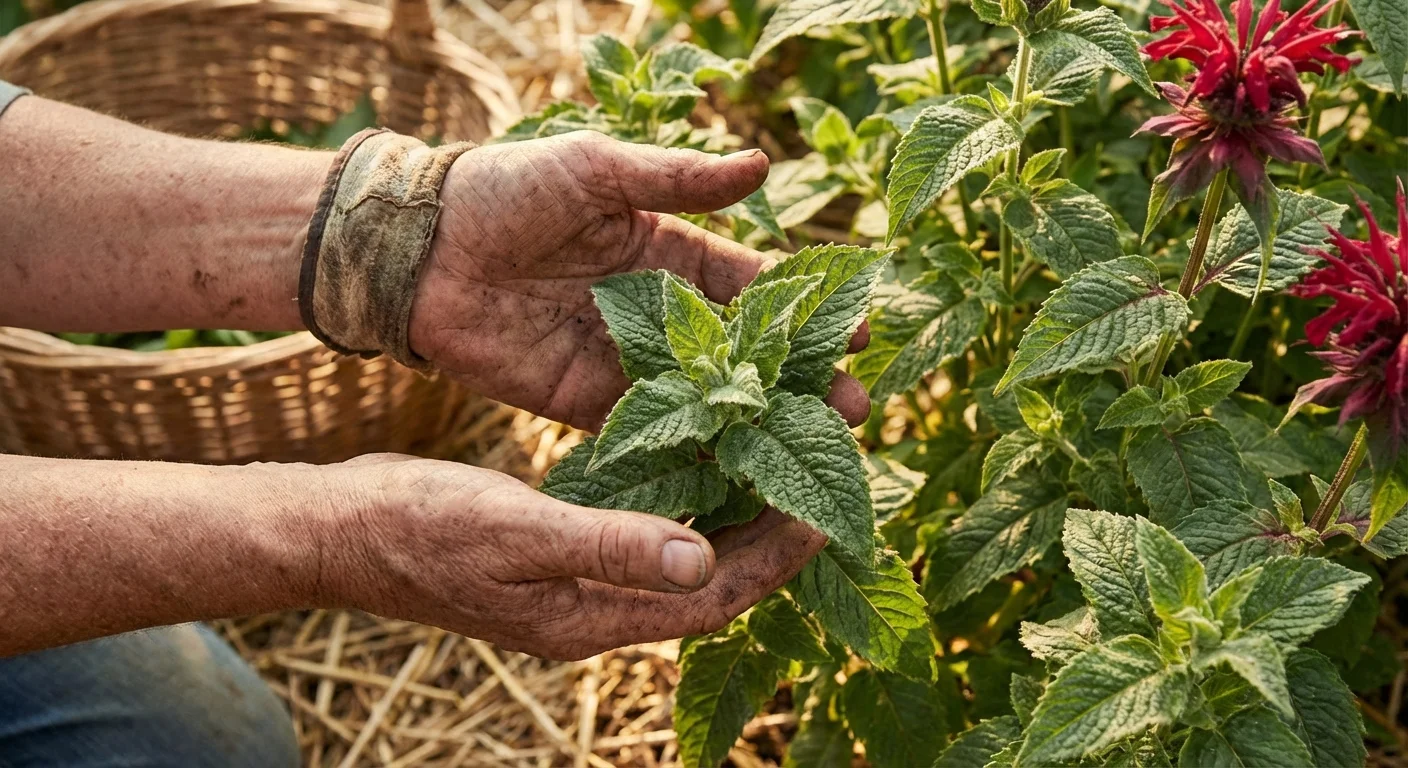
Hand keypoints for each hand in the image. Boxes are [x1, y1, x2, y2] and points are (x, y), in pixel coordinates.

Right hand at [331, 455, 826, 659]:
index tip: (823, 513)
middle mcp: (593, 610)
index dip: (773, 561)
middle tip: (817, 475)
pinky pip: (641, 532)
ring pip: (678, 556)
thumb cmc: (416, 527)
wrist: (342, 529)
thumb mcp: (514, 530)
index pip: (710, 601)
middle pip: (707, 582)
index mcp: (589, 618)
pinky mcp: (560, 550)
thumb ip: (606, 546)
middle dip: (767, 537)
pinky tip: (698, 457)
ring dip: (729, 515)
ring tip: (775, 459)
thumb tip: (702, 560)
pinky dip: (679, 500)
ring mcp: (575, 584)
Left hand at [407, 131, 869, 429]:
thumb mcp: (596, 170)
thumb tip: (763, 164)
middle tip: (855, 411)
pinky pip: (647, 431)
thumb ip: (677, 179)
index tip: (863, 328)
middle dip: (798, 379)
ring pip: (705, 398)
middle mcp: (657, 311)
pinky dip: (689, 451)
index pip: (754, 283)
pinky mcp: (585, 403)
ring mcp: (624, 361)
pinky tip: (735, 475)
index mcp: (668, 250)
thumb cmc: (507, 189)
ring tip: (811, 450)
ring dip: (756, 423)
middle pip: (742, 352)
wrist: (419, 250)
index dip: (807, 307)